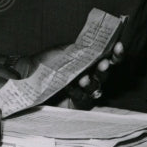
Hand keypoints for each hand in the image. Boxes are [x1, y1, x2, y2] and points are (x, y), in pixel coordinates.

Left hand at [2, 41, 124, 108]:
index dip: (116, 53)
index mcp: (89, 61)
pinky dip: (77, 92)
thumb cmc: (46, 61)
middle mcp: (89, 75)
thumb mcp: (64, 51)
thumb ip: (82, 49)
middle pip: (104, 74)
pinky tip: (71, 87)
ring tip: (83, 79)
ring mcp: (84, 90)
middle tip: (103, 65)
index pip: (108, 57)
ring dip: (91, 82)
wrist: (28, 75)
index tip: (119, 45)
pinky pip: (82, 98)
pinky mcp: (76, 103)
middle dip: (105, 69)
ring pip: (96, 88)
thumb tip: (98, 43)